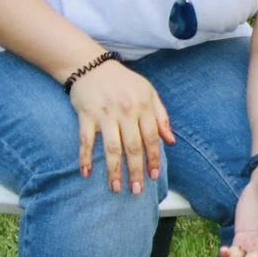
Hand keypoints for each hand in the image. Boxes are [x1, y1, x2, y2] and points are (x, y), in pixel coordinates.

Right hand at [69, 61, 173, 194]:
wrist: (92, 66)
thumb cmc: (124, 82)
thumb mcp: (149, 93)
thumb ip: (161, 117)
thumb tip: (171, 141)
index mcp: (144, 105)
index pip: (151, 137)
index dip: (154, 158)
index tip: (154, 176)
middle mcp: (126, 111)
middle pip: (133, 146)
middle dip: (136, 170)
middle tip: (137, 190)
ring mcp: (105, 114)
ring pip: (112, 147)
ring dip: (114, 170)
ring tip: (116, 188)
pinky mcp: (86, 115)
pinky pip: (86, 140)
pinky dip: (85, 158)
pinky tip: (86, 174)